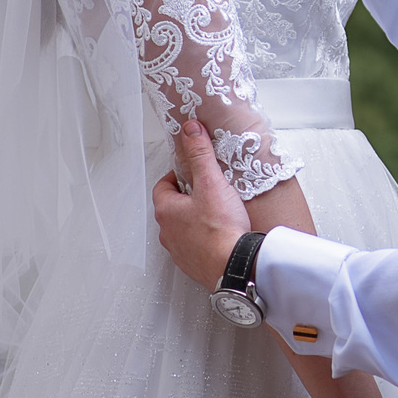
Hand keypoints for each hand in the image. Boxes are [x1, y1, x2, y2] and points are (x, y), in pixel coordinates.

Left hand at [152, 119, 249, 291]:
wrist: (234, 266)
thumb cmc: (221, 229)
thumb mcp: (211, 182)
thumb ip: (200, 154)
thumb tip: (191, 131)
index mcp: (167, 211)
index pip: (163, 186)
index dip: (178, 176)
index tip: (193, 172)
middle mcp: (168, 233)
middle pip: (173, 207)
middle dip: (188, 198)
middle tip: (208, 191)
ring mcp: (180, 251)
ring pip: (182, 229)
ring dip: (195, 221)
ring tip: (217, 215)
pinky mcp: (194, 265)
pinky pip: (194, 248)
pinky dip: (204, 241)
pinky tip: (221, 236)